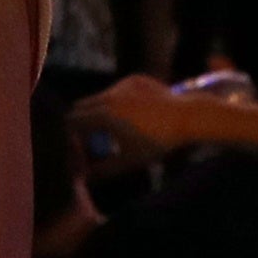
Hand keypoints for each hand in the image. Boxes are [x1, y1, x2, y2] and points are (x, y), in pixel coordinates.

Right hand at [75, 77, 201, 163]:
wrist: (186, 116)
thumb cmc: (158, 142)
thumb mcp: (130, 160)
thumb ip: (104, 170)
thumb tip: (85, 178)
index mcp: (104, 114)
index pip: (72, 121)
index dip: (70, 135)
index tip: (77, 147)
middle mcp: (109, 94)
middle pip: (82, 106)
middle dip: (82, 122)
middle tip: (90, 139)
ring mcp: (122, 84)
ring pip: (100, 97)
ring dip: (100, 111)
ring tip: (116, 128)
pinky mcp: (135, 79)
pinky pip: (118, 90)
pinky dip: (118, 101)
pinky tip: (134, 115)